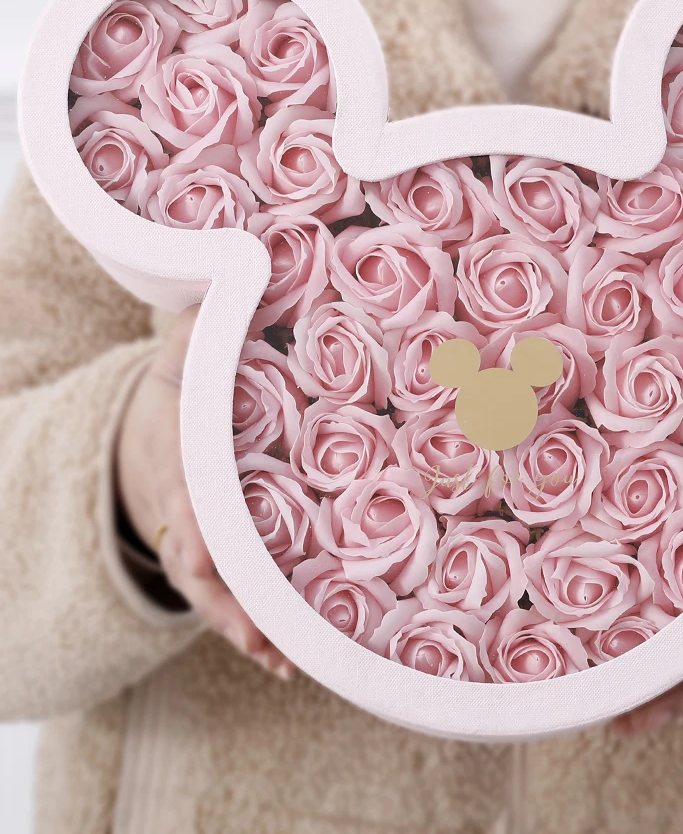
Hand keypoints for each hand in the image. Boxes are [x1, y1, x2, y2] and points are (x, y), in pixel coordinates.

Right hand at [116, 305, 293, 680]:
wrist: (145, 434)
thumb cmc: (178, 391)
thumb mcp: (181, 353)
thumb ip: (204, 327)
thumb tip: (244, 276)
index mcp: (175, 450)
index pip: (182, 489)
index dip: (194, 522)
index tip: (206, 552)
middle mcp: (180, 506)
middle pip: (198, 557)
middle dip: (224, 595)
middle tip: (255, 631)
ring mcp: (193, 539)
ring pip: (213, 591)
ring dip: (242, 626)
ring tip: (278, 660)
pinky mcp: (215, 560)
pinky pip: (229, 598)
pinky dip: (251, 629)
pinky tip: (285, 660)